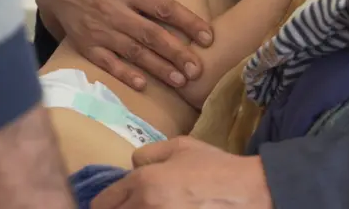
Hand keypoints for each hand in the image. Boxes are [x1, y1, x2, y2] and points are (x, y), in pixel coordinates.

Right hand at [35, 0, 212, 89]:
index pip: (164, 8)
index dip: (188, 23)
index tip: (208, 37)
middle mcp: (115, 10)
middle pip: (152, 35)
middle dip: (177, 53)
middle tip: (198, 70)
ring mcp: (99, 29)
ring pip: (134, 52)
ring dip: (158, 68)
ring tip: (180, 81)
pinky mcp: (86, 43)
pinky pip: (107, 62)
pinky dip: (123, 74)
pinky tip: (142, 84)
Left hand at [92, 137, 271, 208]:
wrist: (246, 193)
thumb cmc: (213, 166)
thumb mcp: (180, 146)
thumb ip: (149, 154)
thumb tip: (132, 167)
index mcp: (144, 183)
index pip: (103, 203)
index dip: (104, 203)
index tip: (111, 203)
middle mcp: (146, 208)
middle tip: (130, 204)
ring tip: (149, 206)